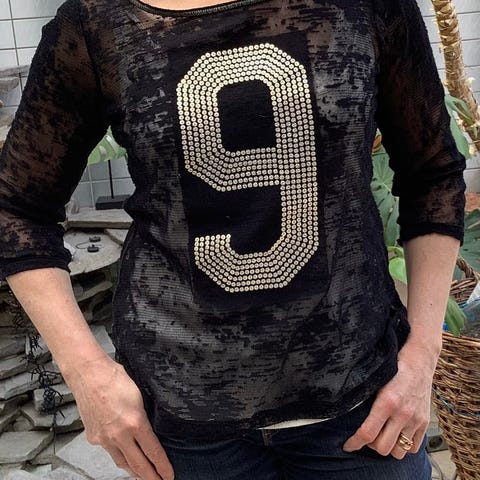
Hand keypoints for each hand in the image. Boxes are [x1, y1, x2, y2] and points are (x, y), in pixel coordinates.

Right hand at [66, 356, 173, 479]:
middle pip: (138, 465)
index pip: (153, 452)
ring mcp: (104, 439)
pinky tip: (124, 455)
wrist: (88, 374)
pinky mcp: (93, 437)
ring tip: (144, 475)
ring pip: (122, 462)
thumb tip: (149, 430)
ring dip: (134, 471)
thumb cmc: (115, 379)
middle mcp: (119, 436)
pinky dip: (119, 455)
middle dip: (150, 477)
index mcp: (135, 423)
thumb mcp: (139, 396)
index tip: (170, 476)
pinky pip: (109, 451)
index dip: (163, 467)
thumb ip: (144, 417)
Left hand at [343, 343, 435, 458]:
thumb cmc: (395, 368)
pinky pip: (414, 448)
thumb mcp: (376, 381)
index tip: (348, 445)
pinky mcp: (425, 423)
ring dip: (388, 447)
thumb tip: (349, 414)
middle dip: (371, 446)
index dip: (355, 443)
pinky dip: (404, 446)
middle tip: (367, 437)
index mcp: (387, 402)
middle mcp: (402, 414)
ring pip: (399, 452)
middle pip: (383, 447)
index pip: (368, 433)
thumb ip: (366, 399)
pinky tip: (396, 436)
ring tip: (382, 436)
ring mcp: (415, 420)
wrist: (419, 362)